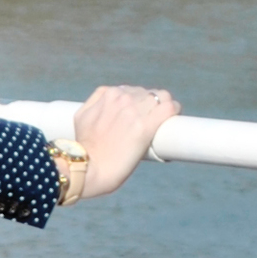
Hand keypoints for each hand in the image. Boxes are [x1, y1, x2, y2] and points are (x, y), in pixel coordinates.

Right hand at [69, 84, 179, 200]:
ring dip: (163, 107)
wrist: (89, 168)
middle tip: (151, 120)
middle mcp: (122, 99)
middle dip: (150, 105)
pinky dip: (174, 110)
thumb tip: (107, 101)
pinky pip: (169, 107)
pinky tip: (174, 115)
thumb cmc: (84, 147)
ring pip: (161, 97)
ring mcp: (134, 112)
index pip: (133, 89)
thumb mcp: (81, 116)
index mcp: (108, 94)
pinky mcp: (146, 127)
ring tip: (163, 119)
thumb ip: (94, 102)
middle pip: (147, 93)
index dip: (139, 101)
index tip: (141, 113)